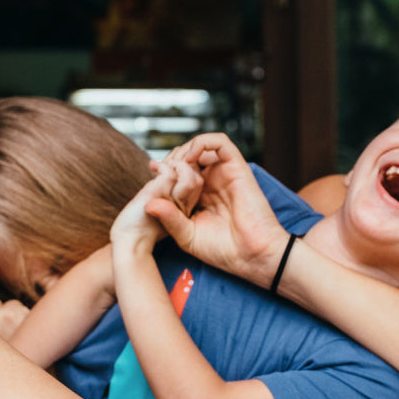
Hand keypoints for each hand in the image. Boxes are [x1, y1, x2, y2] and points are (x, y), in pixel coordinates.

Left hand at [112, 159, 201, 254]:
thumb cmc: (140, 228)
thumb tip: (163, 176)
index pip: (198, 186)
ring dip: (174, 164)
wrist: (130, 243)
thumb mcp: (161, 211)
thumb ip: (167, 197)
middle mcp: (184, 206)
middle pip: (198, 179)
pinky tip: (152, 167)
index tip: (175, 169)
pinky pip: (169, 173)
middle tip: (169, 163)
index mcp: (185, 210)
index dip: (190, 173)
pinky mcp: (161, 195)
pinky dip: (161, 166)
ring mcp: (174, 200)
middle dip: (186, 165)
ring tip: (160, 165)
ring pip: (189, 175)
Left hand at [148, 133, 288, 287]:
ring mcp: (223, 173)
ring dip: (184, 151)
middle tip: (161, 169)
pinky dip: (202, 142)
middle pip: (187, 156)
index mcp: (199, 196)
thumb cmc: (222, 250)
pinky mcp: (237, 167)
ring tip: (175, 166)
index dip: (164, 169)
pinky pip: (220, 142)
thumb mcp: (187, 235)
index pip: (178, 172)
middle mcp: (211, 182)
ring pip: (200, 147)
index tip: (152, 172)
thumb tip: (147, 204)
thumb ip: (169, 218)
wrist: (251, 256)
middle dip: (171, 158)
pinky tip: (189, 158)